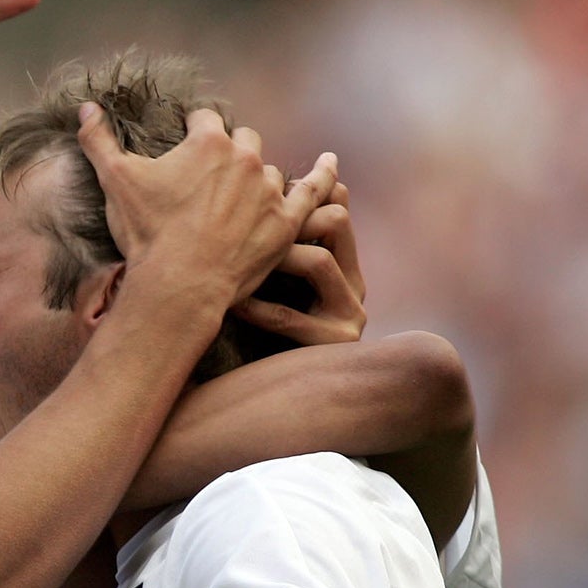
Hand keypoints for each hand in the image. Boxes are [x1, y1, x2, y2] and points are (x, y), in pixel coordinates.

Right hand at [78, 105, 336, 320]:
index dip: (193, 130)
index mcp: (208, 141)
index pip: (205, 119)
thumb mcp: (114, 182)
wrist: (178, 284)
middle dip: (229, 151)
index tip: (188, 142)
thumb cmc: (146, 234)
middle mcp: (245, 157)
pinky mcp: (287, 221)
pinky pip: (314, 191)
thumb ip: (98, 140)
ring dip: (258, 177)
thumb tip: (85, 108)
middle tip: (213, 177)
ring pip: (268, 169)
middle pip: (243, 139)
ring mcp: (269, 189)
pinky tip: (330, 166)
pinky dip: (324, 176)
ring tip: (248, 193)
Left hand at [238, 195, 365, 345]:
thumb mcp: (277, 283)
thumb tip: (270, 189)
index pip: (337, 207)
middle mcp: (356, 288)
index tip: (259, 196)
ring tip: (240, 260)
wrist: (277, 398)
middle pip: (335, 220)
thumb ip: (282, 245)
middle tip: (246, 222)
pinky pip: (289, 316)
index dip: (299, 197)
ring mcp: (350, 316)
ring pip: (317, 260)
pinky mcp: (332, 344)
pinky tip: (231, 301)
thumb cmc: (266, 332)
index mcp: (347, 267)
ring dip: (274, 255)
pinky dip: (256, 306)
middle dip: (290, 218)